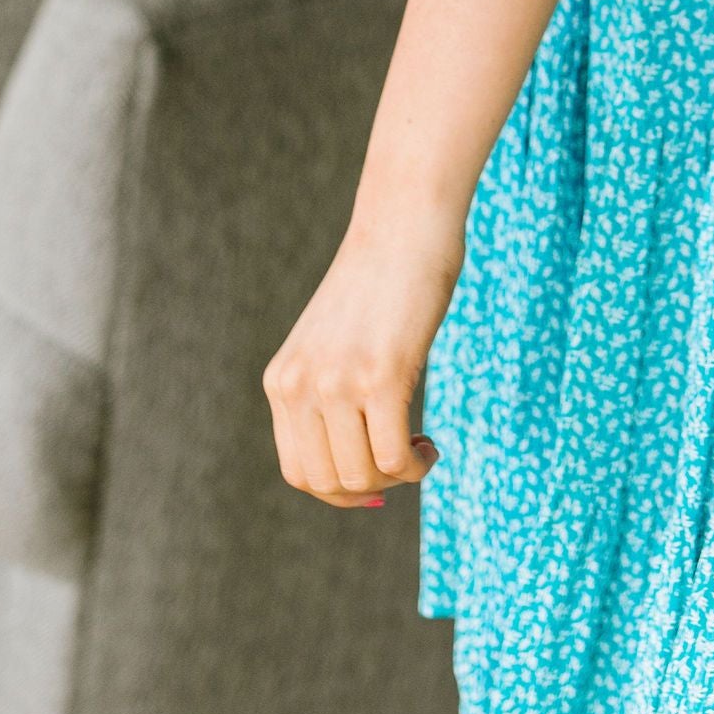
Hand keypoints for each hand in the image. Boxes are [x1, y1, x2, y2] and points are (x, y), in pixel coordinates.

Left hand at [263, 215, 462, 509]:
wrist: (404, 223)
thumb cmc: (384, 282)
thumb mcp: (338, 344)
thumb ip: (333, 395)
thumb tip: (363, 477)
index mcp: (282, 380)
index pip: (297, 472)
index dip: (339, 490)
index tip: (378, 478)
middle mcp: (300, 385)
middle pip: (327, 482)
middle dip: (372, 488)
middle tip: (405, 461)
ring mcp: (337, 382)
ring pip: (361, 475)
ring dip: (399, 478)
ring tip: (421, 449)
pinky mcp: (381, 376)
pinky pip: (394, 456)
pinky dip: (417, 465)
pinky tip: (431, 445)